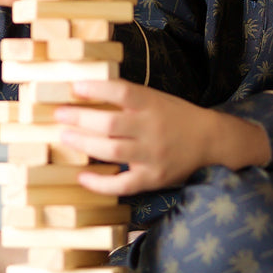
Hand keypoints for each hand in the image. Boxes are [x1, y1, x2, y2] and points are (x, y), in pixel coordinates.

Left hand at [56, 81, 267, 194]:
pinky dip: (100, 183)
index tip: (73, 87)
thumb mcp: (156, 99)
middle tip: (59, 115)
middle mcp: (152, 128)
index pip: (121, 92)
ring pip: (111, 151)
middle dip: (79, 119)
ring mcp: (152, 155)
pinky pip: (123, 184)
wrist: (212, 142)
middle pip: (109, 124)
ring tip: (65, 137)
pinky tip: (83, 176)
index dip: (96, 89)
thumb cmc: (177, 117)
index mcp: (153, 103)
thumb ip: (128, 99)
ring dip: (83, 145)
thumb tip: (87, 94)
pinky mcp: (153, 178)